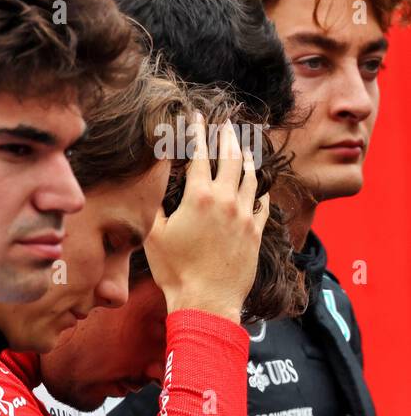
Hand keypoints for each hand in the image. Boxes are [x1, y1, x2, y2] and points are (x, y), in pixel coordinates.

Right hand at [143, 114, 269, 322]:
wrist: (206, 299)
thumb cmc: (174, 270)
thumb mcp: (153, 235)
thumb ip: (157, 206)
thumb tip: (157, 185)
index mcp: (199, 196)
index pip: (199, 154)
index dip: (197, 132)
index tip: (197, 116)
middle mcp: (226, 200)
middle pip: (231, 158)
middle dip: (227, 137)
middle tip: (225, 124)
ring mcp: (244, 215)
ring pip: (250, 177)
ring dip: (246, 158)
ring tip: (243, 146)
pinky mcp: (255, 232)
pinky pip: (261, 203)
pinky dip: (259, 189)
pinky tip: (257, 186)